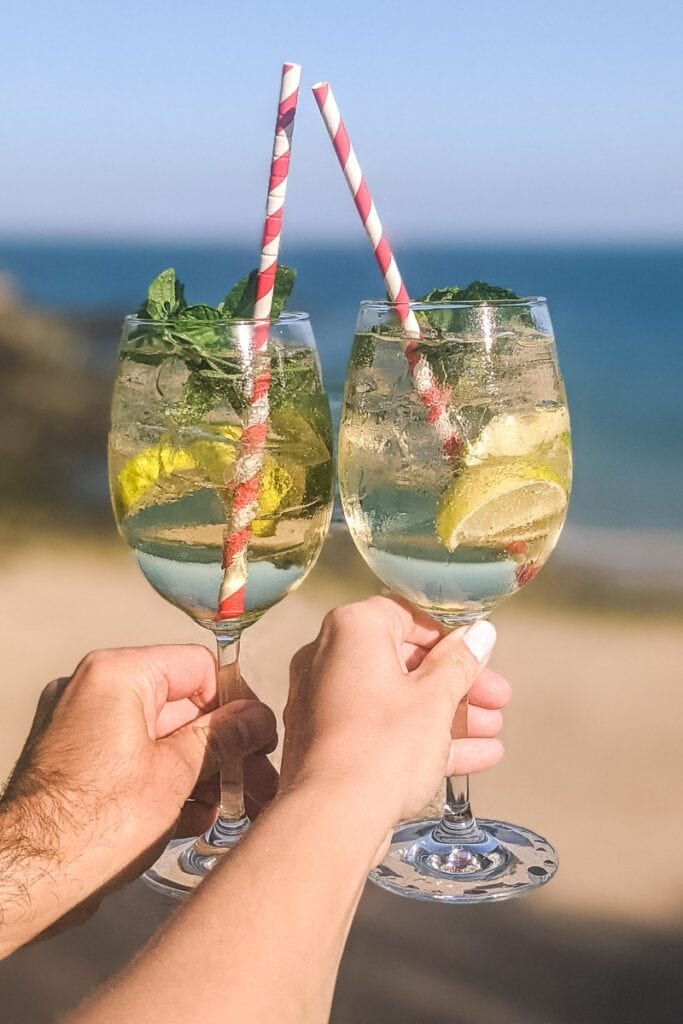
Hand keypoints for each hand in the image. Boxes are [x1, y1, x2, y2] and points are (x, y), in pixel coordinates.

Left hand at [0, 645, 276, 955]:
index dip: (235, 704)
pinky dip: (165, 782)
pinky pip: (135, 758)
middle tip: (257, 781)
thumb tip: (259, 718)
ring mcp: (83, 727)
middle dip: (223, 747)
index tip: (258, 740)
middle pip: (182, 706)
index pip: (199, 668)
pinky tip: (193, 817)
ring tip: (231, 808)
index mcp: (118, 675)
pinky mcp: (77, 763)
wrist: (27, 879)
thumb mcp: (178, 774)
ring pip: (160, 737)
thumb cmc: (95, 824)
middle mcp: (95, 690)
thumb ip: (225, 737)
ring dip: (200, 770)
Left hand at [281, 596, 508, 836]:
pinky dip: (424, 739)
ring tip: (492, 730)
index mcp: (352, 630)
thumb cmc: (383, 746)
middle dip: (457, 682)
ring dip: (448, 713)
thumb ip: (461, 661)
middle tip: (496, 698)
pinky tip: (476, 756)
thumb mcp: (435, 698)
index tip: (480, 654)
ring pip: (398, 699)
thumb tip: (480, 634)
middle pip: (406, 660)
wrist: (333, 819)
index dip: (450, 635)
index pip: (407, 615)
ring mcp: (327, 703)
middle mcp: (329, 658)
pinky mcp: (331, 743)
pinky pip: (383, 730)